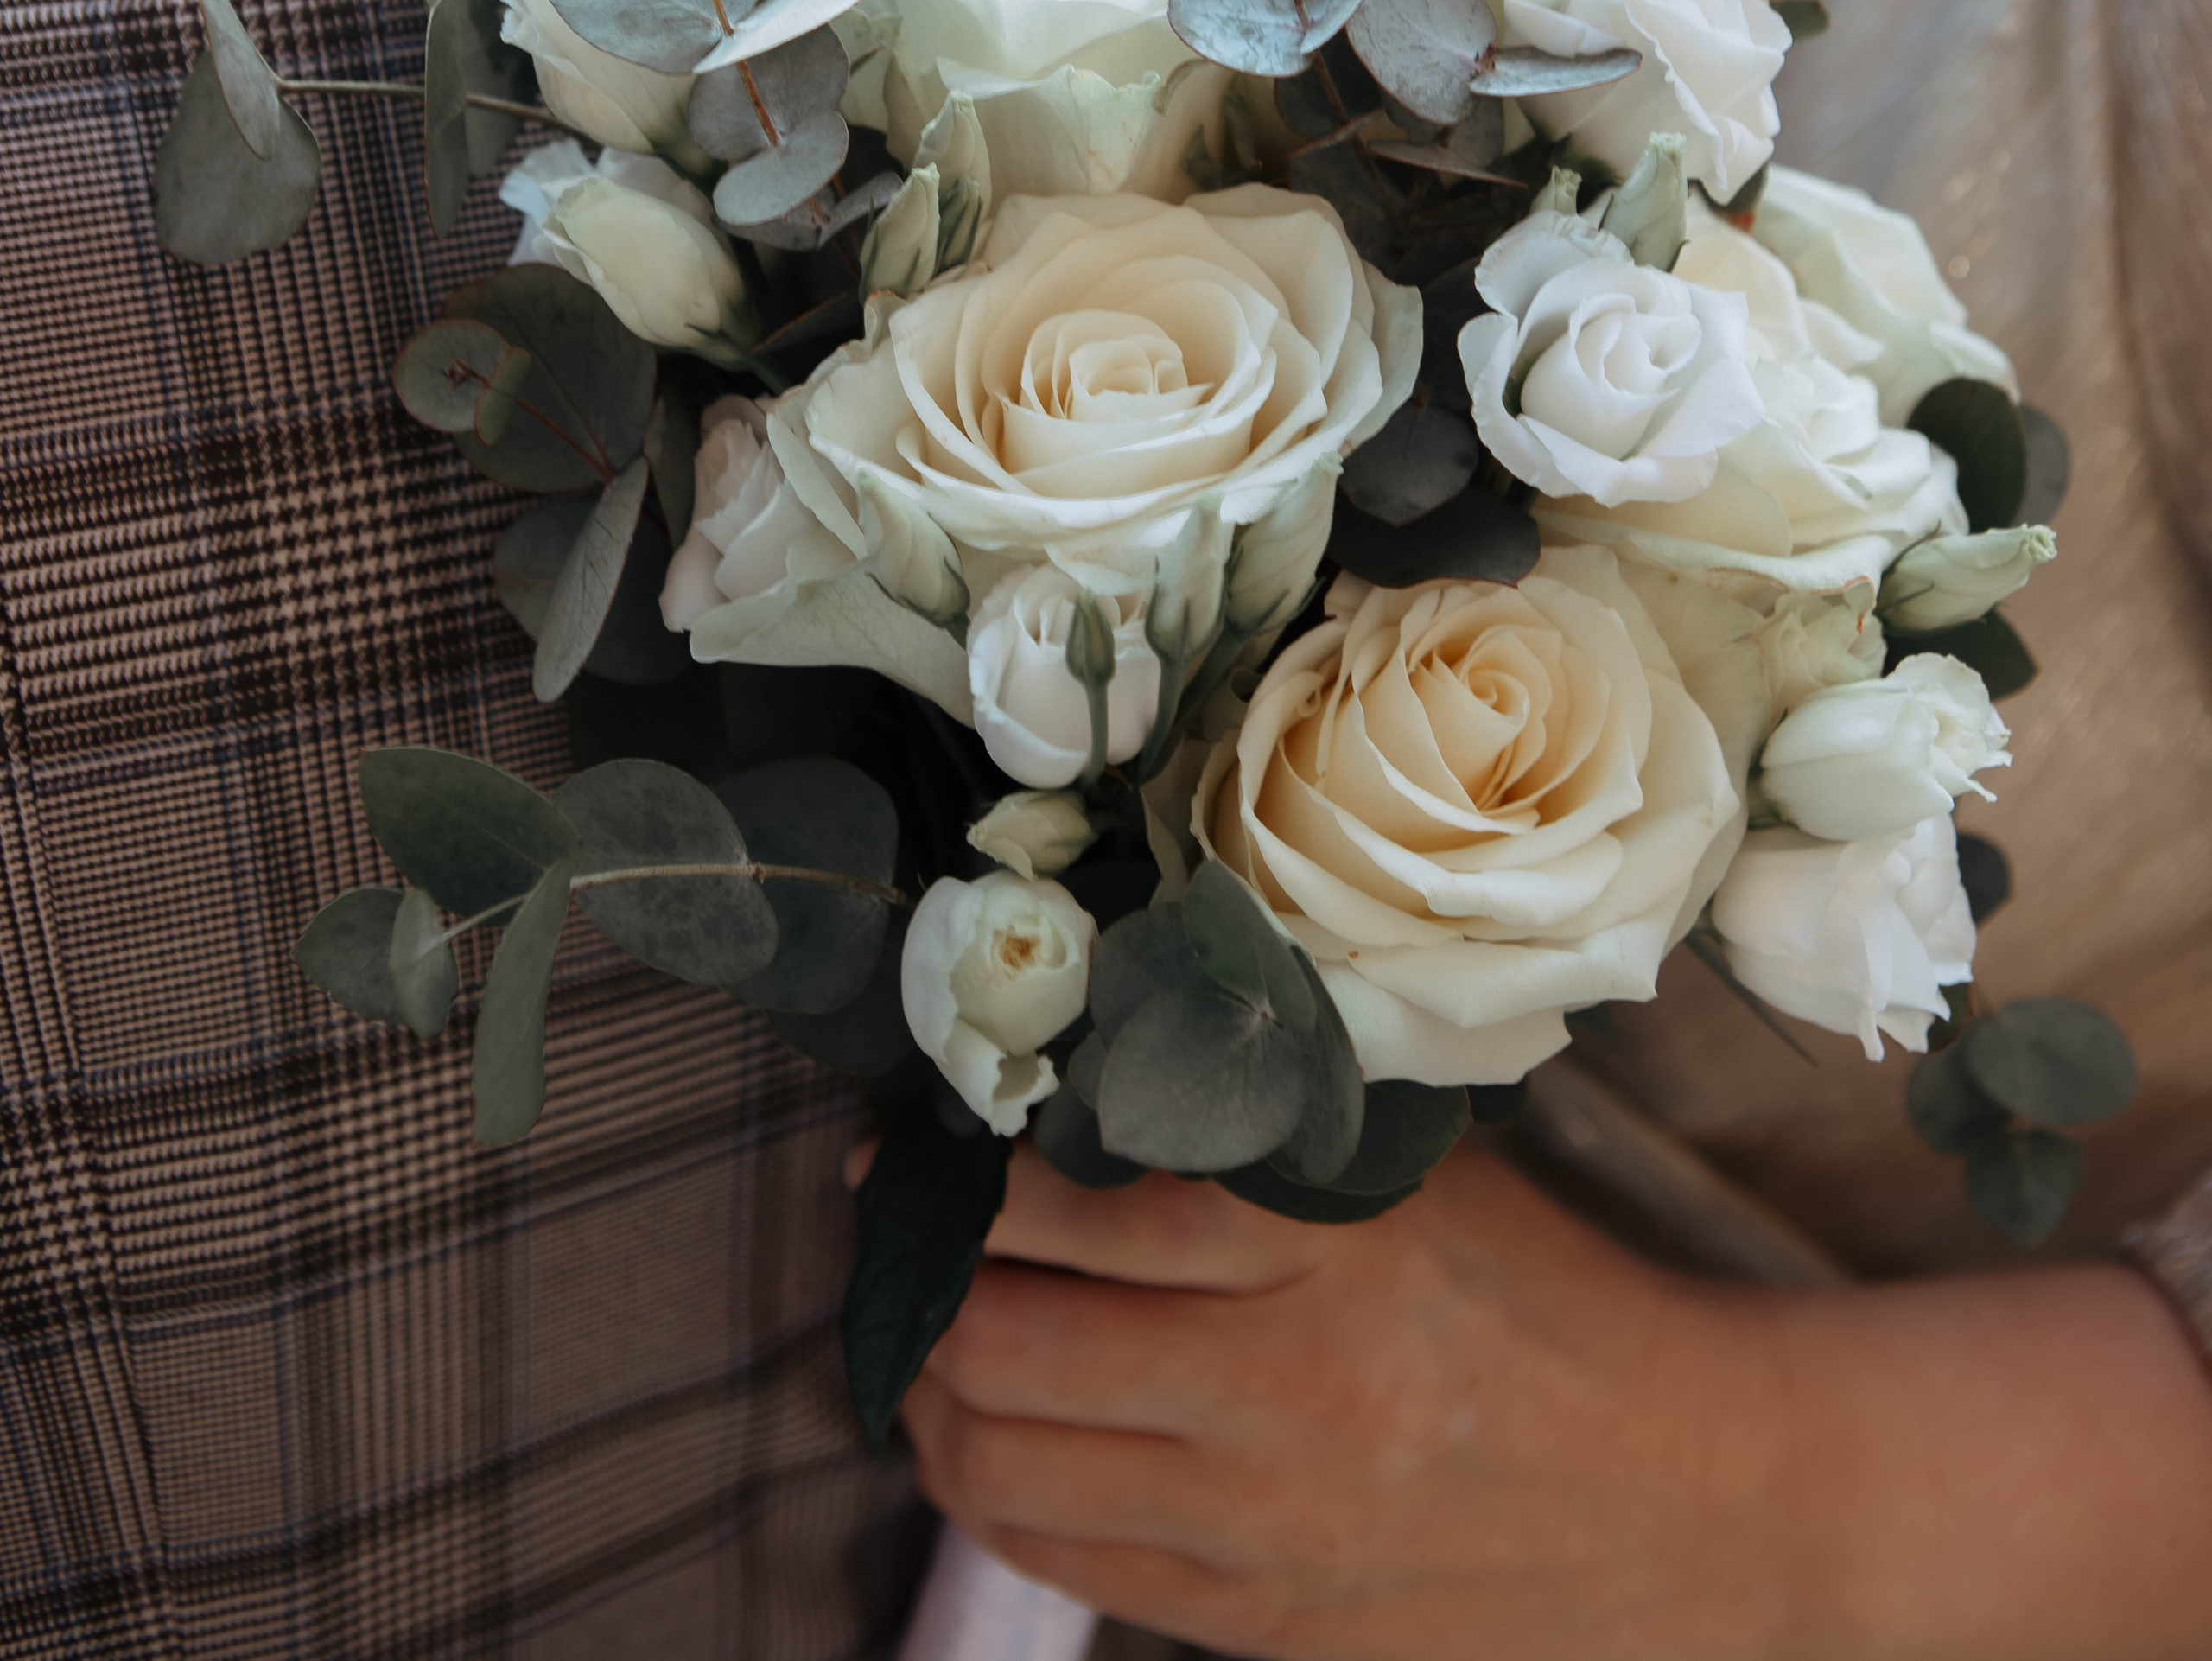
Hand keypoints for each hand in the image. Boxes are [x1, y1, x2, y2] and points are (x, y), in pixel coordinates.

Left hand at [903, 1143, 2211, 1660]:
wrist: (1704, 1501)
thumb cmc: (1560, 1303)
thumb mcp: (1428, 1181)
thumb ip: (1269, 1138)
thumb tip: (1091, 1078)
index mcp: (1329, 1251)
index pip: (1078, 1199)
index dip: (968, 1163)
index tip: (926, 1132)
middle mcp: (1281, 1392)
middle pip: (1002, 1337)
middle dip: (922, 1276)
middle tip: (905, 1227)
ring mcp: (1264, 1528)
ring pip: (1002, 1460)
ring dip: (931, 1388)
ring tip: (931, 1335)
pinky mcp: (1261, 1624)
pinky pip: (1061, 1559)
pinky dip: (992, 1489)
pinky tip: (990, 1435)